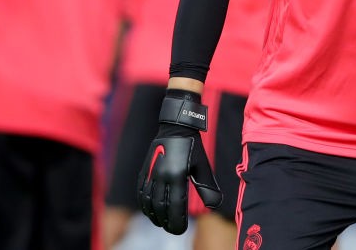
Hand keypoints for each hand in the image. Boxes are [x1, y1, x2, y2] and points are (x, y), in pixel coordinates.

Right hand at [137, 90, 221, 233]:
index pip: (175, 206)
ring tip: (161, 223)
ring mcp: (151, 172)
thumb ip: (207, 188)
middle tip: (172, 229)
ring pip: (148, 201)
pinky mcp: (144, 170)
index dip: (177, 221)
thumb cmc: (193, 147)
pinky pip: (141, 191)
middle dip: (166, 221)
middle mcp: (162, 175)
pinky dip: (144, 204)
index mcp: (178, 175)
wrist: (176, 126)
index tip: (180, 230)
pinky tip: (150, 210)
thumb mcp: (203, 166)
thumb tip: (214, 206)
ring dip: (154, 215)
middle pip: (160, 206)